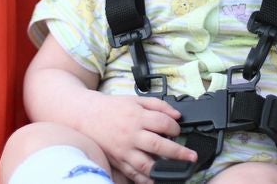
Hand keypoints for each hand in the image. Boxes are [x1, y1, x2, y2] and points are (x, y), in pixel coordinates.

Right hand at [80, 94, 196, 183]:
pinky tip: (156, 180)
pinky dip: (146, 180)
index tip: (178, 129)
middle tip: (191, 157)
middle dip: (178, 152)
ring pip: (146, 164)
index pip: (163, 123)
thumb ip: (158, 105)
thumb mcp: (135, 100)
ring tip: (177, 172)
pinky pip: (133, 175)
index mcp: (136, 117)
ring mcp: (124, 150)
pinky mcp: (118, 161)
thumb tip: (177, 115)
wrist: (85, 116)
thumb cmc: (112, 108)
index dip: (175, 127)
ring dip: (164, 170)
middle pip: (158, 146)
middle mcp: (131, 135)